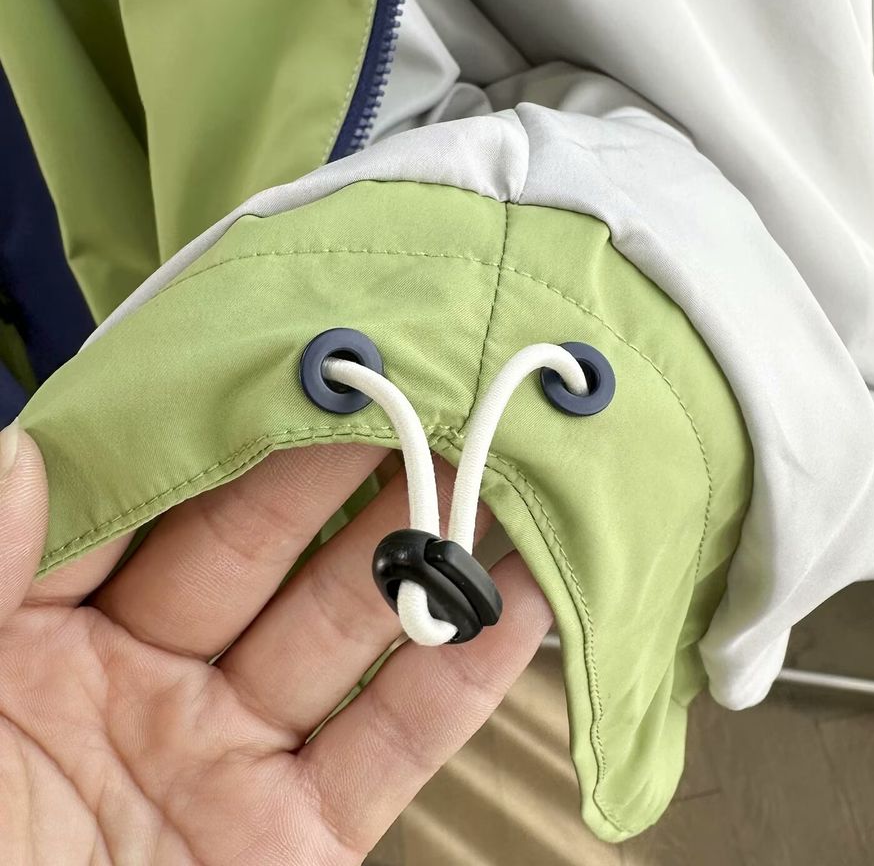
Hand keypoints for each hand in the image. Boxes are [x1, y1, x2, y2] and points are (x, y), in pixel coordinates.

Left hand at [0, 424, 550, 863]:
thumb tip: (23, 453)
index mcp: (40, 644)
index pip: (149, 508)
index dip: (222, 433)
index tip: (293, 359)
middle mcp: (149, 685)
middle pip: (266, 550)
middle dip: (344, 464)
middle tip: (414, 380)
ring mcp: (231, 759)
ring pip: (346, 631)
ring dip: (422, 547)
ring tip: (492, 457)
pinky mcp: (302, 841)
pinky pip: (395, 743)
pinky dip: (466, 670)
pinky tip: (522, 591)